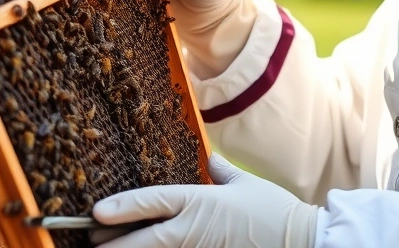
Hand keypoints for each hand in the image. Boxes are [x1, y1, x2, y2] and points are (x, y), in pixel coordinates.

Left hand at [89, 153, 318, 247]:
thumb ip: (223, 172)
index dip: (121, 207)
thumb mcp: (246, 184)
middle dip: (114, 243)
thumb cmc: (276, 213)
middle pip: (142, 241)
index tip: (97, 212)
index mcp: (198, 202)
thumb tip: (212, 160)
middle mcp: (192, 230)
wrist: (305, 243)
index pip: (150, 203)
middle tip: (93, 241)